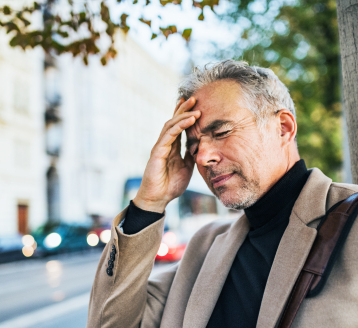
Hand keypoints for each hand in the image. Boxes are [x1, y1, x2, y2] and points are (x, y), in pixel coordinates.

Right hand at [133, 97, 200, 212]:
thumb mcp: (187, 168)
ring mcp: (160, 147)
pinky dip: (179, 126)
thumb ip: (191, 156)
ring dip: (183, 115)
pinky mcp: (157, 152)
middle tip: (195, 98)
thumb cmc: (170, 185)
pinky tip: (189, 120)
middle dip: (183, 109)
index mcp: (172, 147)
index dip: (185, 115)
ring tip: (195, 107)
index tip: (195, 104)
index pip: (178, 127)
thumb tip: (200, 146)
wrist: (159, 199)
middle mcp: (165, 144)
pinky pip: (168, 135)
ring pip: (170, 125)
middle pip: (173, 121)